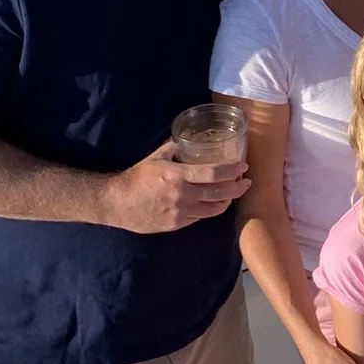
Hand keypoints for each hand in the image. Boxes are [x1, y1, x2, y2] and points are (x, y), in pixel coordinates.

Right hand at [102, 143, 248, 233]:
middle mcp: (183, 195)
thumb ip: (175, 148)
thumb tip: (188, 138)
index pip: (214, 174)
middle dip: (238, 188)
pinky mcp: (176, 224)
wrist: (117, 203)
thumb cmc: (136, 177)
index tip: (243, 167)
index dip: (232, 171)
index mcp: (178, 175)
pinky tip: (212, 203)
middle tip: (247, 182)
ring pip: (213, 209)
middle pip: (219, 193)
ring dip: (227, 201)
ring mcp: (180, 212)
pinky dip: (209, 209)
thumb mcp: (156, 157)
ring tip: (233, 194)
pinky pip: (199, 217)